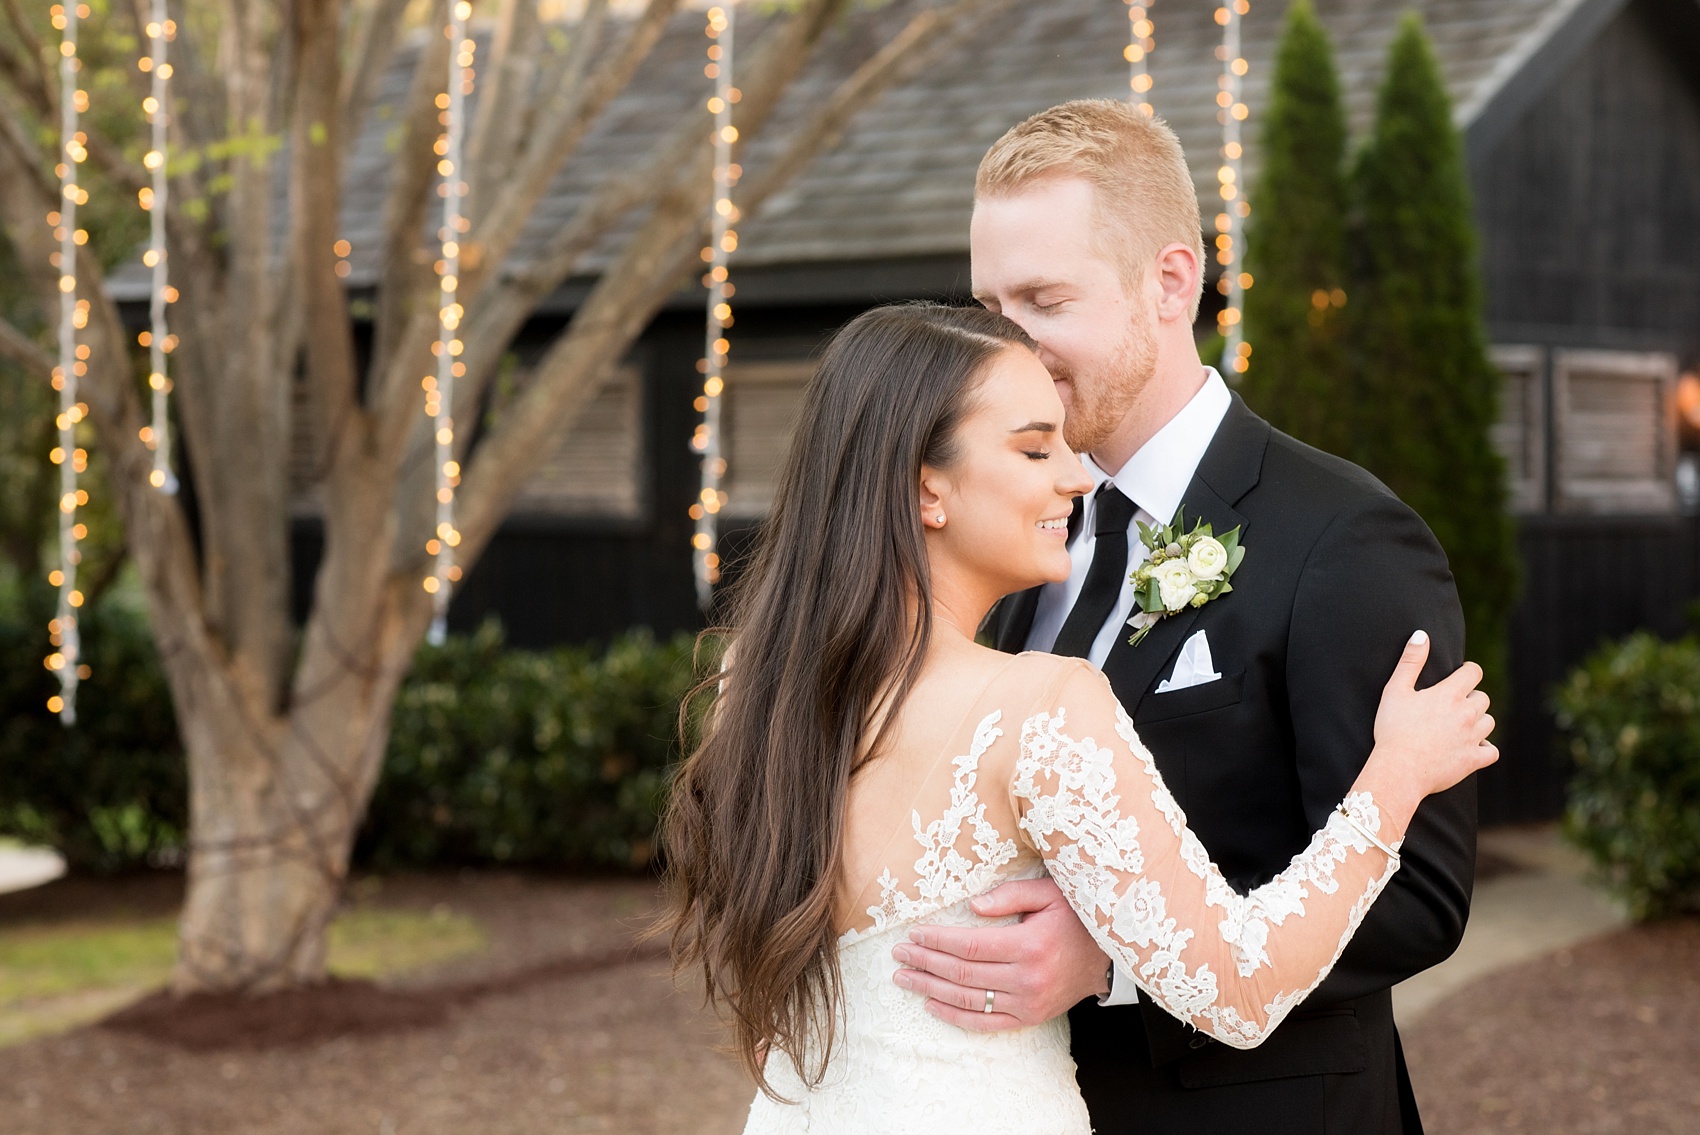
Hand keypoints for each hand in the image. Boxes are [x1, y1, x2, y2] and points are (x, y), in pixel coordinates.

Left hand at [890, 877, 1108, 1033]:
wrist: (1109, 956)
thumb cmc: (1076, 917)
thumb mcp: (1049, 893)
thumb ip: (1010, 895)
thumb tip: (972, 907)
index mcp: (1029, 944)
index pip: (969, 946)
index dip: (937, 941)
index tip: (913, 935)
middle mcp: (1026, 978)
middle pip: (962, 973)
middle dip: (925, 963)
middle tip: (898, 956)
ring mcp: (1028, 1002)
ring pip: (969, 999)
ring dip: (931, 989)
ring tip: (904, 979)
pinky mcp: (1030, 1017)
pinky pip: (986, 1022)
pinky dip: (955, 1016)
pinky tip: (932, 1005)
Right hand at [1368, 630, 1498, 821]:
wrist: (1399, 769)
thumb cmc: (1393, 729)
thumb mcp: (1395, 690)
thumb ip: (1410, 661)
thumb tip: (1421, 634)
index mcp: (1450, 694)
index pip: (1473, 672)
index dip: (1468, 671)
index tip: (1460, 676)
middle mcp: (1467, 714)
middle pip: (1482, 698)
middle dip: (1470, 698)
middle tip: (1451, 706)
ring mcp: (1473, 738)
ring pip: (1489, 722)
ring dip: (1478, 721)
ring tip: (1459, 726)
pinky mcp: (1474, 760)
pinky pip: (1492, 751)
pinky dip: (1484, 748)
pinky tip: (1470, 747)